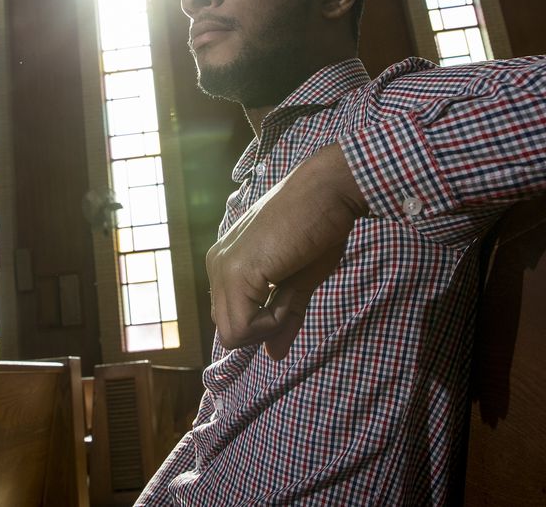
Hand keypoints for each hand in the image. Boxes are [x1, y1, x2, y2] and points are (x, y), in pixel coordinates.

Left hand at [206, 144, 367, 359]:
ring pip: (232, 334)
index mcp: (226, 263)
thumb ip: (283, 317)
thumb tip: (274, 356)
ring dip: (270, 324)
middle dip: (265, 327)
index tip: (290, 295)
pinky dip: (274, 319)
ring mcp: (222, 267)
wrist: (329, 190)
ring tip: (291, 286)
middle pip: (228, 331)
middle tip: (291, 294)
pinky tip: (289, 284)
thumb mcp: (300, 281)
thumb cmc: (319, 227)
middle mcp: (216, 264)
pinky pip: (245, 326)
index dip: (266, 321)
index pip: (233, 319)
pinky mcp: (235, 271)